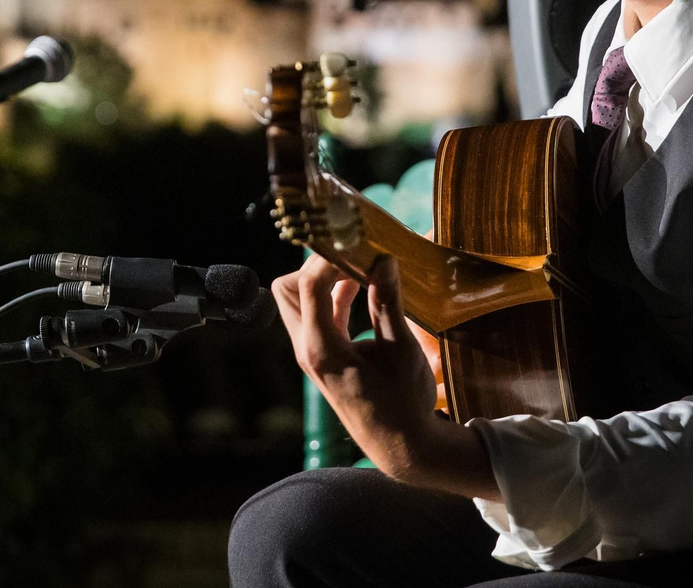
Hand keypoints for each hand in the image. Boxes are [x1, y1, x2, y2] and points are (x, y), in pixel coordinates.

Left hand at [272, 253, 499, 499]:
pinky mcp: (324, 354)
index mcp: (322, 348)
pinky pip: (318, 314)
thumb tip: (383, 260)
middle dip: (315, 266)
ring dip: (323, 279)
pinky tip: (360, 285)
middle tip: (352, 256)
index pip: (308, 286)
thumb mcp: (402, 351)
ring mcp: (312, 352)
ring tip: (360, 264)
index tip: (359, 246)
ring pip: (299, 300)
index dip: (330, 259)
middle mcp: (308, 347)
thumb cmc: (404, 403)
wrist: (400, 446)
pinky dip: (333, 295)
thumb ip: (388, 303)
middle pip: (288, 289)